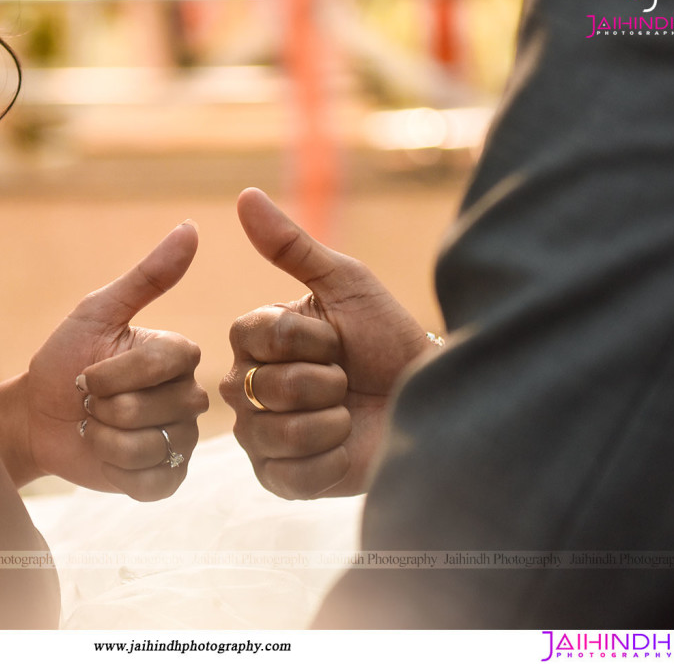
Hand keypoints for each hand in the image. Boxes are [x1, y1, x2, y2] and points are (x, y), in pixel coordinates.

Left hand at [24, 221, 207, 500]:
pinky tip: (106, 457)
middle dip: (107, 408)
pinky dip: (119, 471)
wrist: (36, 416)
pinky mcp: (166, 479)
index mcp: (180, 355)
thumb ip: (148, 277)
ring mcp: (180, 439)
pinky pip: (154, 482)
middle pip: (159, 408)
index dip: (117, 372)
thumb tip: (190, 227)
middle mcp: (190, 397)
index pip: (169, 363)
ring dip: (105, 440)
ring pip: (152, 446)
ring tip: (95, 428)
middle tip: (91, 403)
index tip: (90, 371)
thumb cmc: (65, 359)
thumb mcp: (98, 312)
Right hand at [221, 189, 435, 498]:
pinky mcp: (280, 479)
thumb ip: (292, 245)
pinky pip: (286, 474)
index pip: (255, 334)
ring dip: (328, 422)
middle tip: (347, 380)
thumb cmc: (387, 338)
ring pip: (270, 432)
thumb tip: (244, 194)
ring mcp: (260, 435)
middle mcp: (248, 388)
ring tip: (349, 414)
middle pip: (258, 387)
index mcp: (256, 340)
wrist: (429, 397)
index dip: (307, 338)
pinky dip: (327, 460)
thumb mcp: (346, 284)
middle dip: (322, 381)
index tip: (338, 339)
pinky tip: (345, 447)